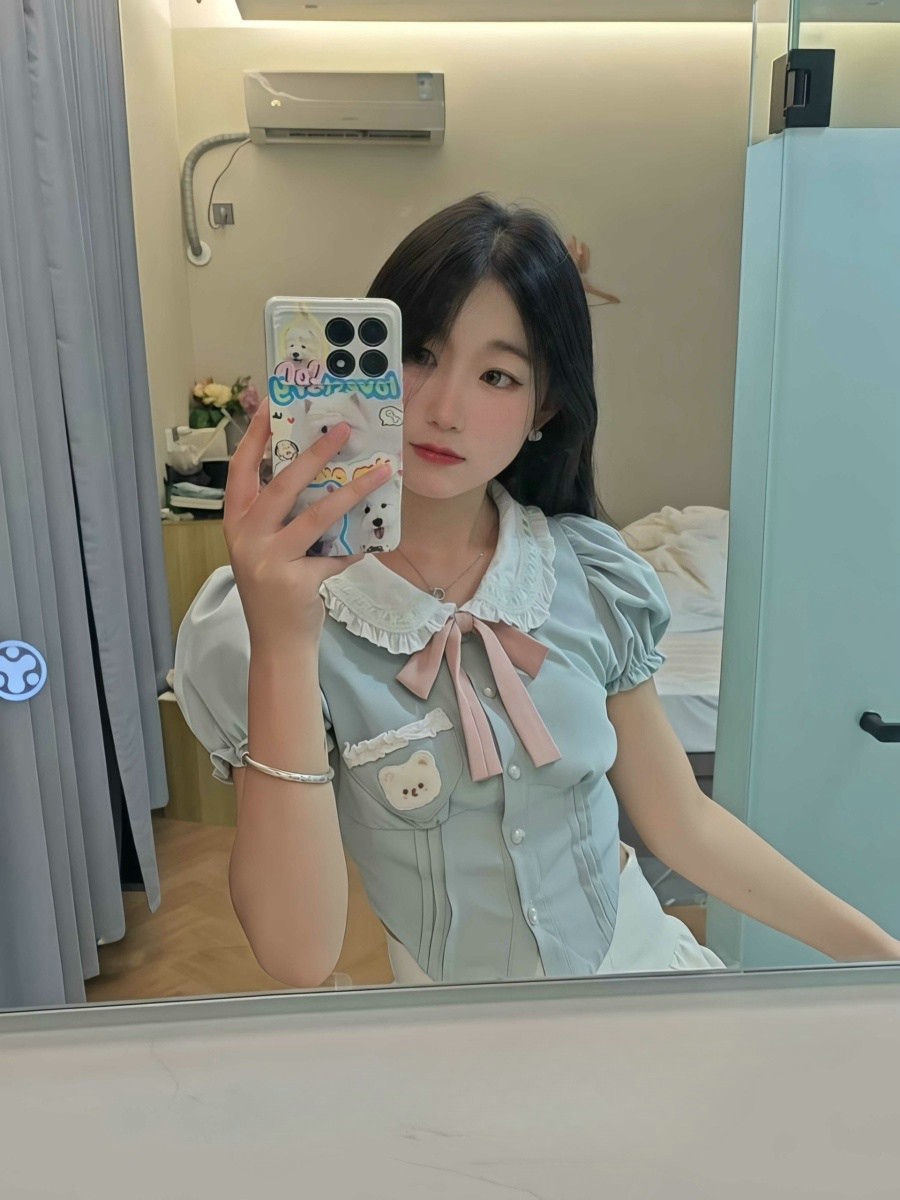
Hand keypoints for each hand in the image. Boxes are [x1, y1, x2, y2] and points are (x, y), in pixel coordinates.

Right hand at [222, 403, 392, 645]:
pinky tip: (375, 538)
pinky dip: (357, 546)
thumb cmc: (276, 590)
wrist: (277, 643)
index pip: (241, 470)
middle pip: (281, 485)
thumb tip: (321, 474)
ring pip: (316, 516)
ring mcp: (268, 560)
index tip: (270, 403)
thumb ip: (280, 517)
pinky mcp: (295, 581)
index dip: (255, 436)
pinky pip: (336, 555)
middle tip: (342, 429)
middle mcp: (246, 538)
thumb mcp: (265, 548)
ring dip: (352, 492)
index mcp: (236, 523)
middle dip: (314, 453)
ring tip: (380, 472)